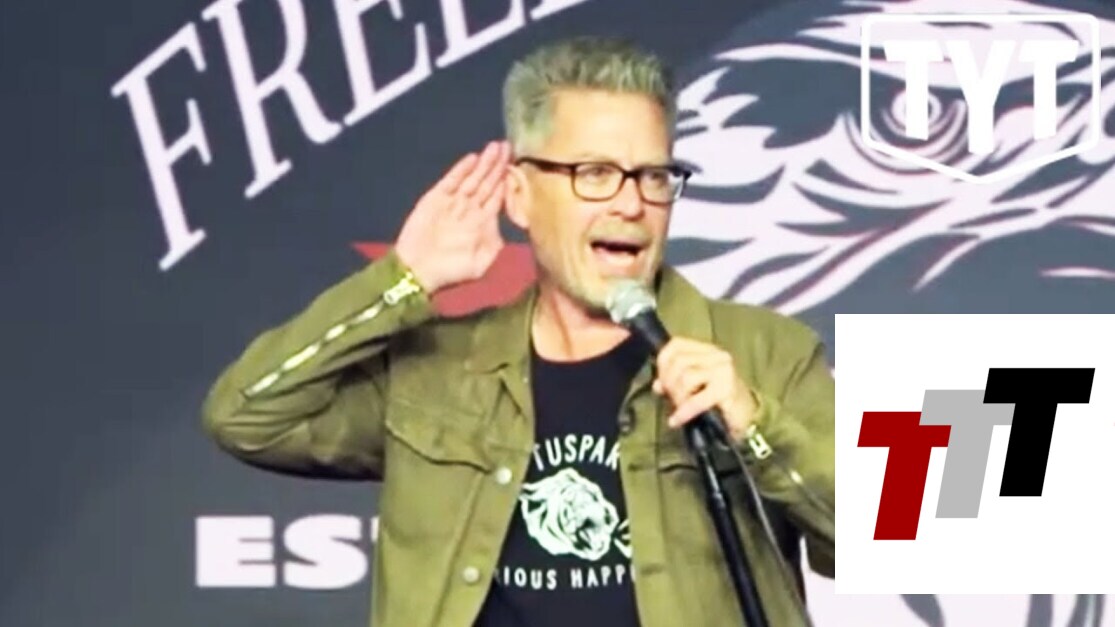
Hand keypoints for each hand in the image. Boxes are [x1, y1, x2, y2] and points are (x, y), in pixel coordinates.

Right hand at [394, 141, 509, 292]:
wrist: (417, 271)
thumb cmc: (450, 272)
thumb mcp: (480, 265)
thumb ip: (494, 244)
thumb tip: (502, 224)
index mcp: (482, 224)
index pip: (497, 197)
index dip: (506, 181)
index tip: (517, 165)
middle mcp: (469, 209)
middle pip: (486, 183)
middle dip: (497, 165)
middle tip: (507, 146)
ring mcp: (452, 202)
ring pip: (472, 178)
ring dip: (484, 163)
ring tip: (495, 147)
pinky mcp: (435, 198)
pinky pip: (451, 181)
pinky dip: (461, 170)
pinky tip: (473, 158)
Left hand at [652, 338, 757, 440]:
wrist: (748, 417)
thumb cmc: (719, 401)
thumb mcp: (694, 387)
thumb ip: (675, 381)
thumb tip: (657, 385)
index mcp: (707, 350)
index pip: (676, 345)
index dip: (663, 363)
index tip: (661, 382)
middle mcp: (716, 356)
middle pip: (678, 362)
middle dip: (669, 383)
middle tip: (671, 399)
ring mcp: (723, 371)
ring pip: (685, 377)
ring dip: (677, 396)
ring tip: (679, 408)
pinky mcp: (727, 389)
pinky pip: (696, 399)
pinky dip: (683, 411)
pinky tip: (676, 420)